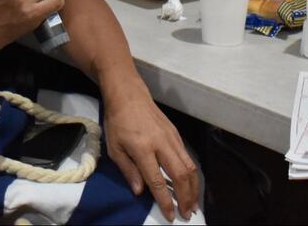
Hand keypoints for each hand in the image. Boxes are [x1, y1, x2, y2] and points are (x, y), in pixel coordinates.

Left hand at [103, 83, 198, 220]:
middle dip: (186, 197)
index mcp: (143, 148)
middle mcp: (161, 143)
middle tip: (187, 214)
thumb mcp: (114, 148)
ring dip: (193, 188)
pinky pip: (188, 157)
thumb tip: (141, 192)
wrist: (128, 94)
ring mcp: (171, 138)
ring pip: (189, 166)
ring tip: (193, 204)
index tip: (170, 215)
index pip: (158, 180)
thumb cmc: (118, 121)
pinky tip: (190, 184)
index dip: (166, 200)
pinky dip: (192, 174)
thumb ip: (128, 171)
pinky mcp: (176, 134)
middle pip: (180, 175)